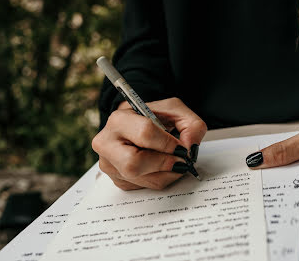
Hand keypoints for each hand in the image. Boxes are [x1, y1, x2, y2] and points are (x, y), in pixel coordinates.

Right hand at [92, 97, 206, 190]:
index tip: (181, 147)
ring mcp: (109, 165)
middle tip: (180, 160)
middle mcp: (107, 143)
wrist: (139, 126)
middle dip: (163, 164)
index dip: (167, 143)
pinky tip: (163, 167)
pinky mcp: (118, 180)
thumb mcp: (176, 111)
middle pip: (133, 164)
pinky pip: (143, 187)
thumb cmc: (155, 117)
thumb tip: (190, 148)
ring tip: (176, 162)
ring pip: (141, 179)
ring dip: (166, 174)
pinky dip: (161, 179)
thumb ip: (191, 126)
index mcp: (119, 120)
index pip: (144, 134)